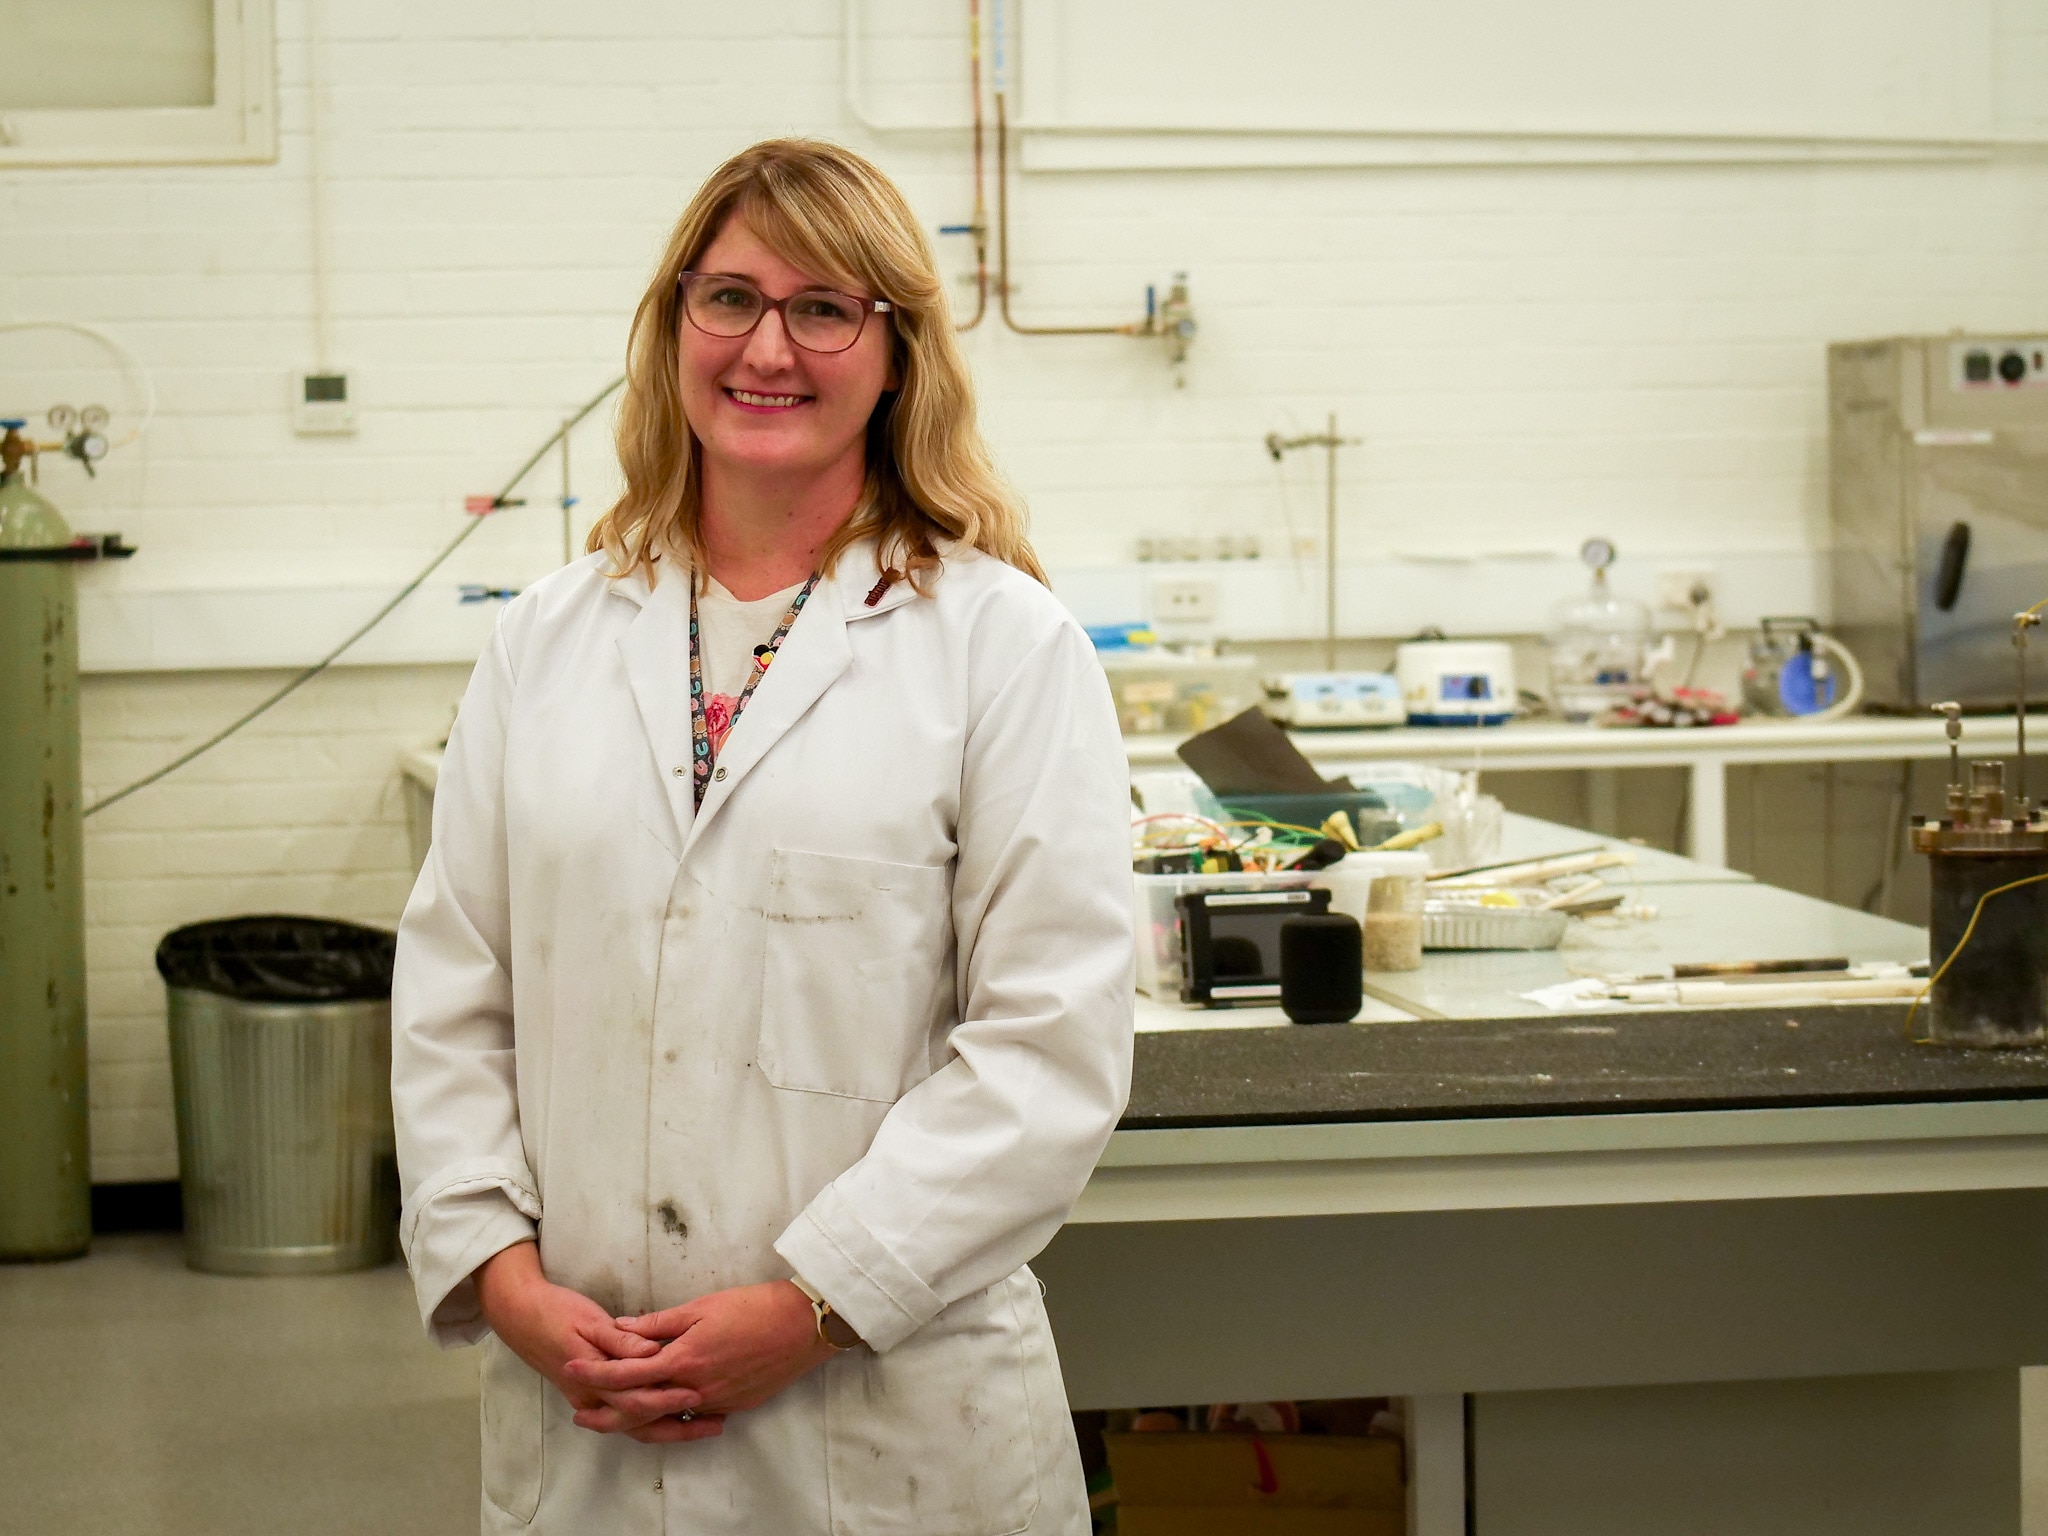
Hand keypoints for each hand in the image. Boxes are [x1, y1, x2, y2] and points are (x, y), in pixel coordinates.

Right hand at [473, 1242, 725, 1443]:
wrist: (521, 1316)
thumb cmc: (557, 1312)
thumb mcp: (589, 1319)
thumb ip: (620, 1339)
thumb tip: (651, 1352)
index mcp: (592, 1378)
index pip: (635, 1399)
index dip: (667, 1398)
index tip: (697, 1394)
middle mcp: (592, 1397)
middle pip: (639, 1422)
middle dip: (678, 1426)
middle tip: (715, 1423)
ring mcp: (591, 1400)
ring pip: (634, 1424)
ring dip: (669, 1428)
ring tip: (705, 1426)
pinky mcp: (594, 1396)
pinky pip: (626, 1416)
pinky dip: (653, 1420)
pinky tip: (677, 1417)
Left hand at [561, 1280, 839, 1439]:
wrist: (803, 1326)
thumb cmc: (754, 1307)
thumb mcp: (702, 1306)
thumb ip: (659, 1323)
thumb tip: (621, 1328)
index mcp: (684, 1360)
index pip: (627, 1374)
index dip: (595, 1373)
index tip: (570, 1368)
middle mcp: (696, 1388)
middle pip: (640, 1409)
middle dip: (606, 1413)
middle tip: (580, 1413)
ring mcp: (716, 1401)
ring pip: (667, 1416)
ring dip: (639, 1415)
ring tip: (616, 1414)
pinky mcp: (735, 1405)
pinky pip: (695, 1414)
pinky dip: (674, 1412)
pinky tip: (664, 1406)